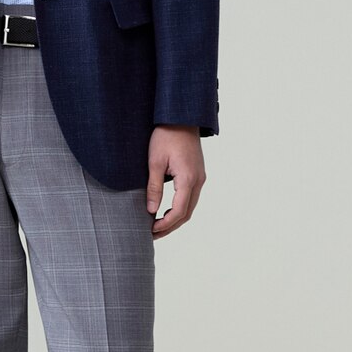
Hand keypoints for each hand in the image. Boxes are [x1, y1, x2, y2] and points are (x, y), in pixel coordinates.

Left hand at [146, 125, 205, 239]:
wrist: (181, 117)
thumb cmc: (166, 136)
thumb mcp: (154, 162)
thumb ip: (153, 187)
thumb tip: (151, 210)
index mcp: (188, 179)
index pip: (179, 212)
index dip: (165, 225)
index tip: (151, 231)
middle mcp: (198, 181)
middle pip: (186, 213)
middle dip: (170, 226)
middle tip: (152, 234)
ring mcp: (200, 177)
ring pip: (190, 206)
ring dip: (175, 219)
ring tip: (157, 226)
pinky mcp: (198, 174)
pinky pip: (191, 197)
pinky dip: (179, 208)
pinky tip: (166, 211)